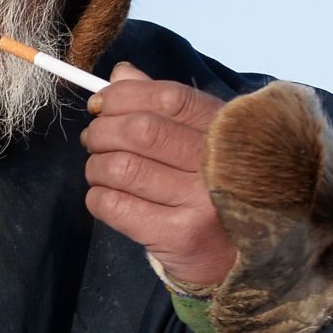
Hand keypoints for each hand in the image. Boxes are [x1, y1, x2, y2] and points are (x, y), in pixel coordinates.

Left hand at [81, 62, 236, 287]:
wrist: (238, 258)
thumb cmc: (211, 190)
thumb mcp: (200, 142)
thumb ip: (164, 106)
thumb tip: (121, 74)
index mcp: (227, 133)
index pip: (169, 98)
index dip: (123, 96)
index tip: (100, 104)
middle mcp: (220, 165)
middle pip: (140, 131)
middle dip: (101, 132)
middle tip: (94, 140)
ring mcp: (201, 202)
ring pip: (120, 168)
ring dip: (95, 167)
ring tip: (101, 171)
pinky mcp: (179, 235)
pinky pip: (114, 205)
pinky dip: (98, 197)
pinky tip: (107, 197)